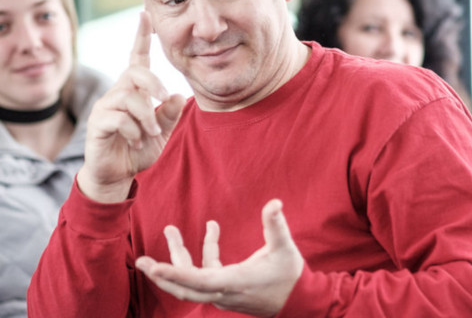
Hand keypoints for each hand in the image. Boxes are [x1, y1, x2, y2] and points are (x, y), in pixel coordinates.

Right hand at [78, 11, 185, 202]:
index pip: (138, 58)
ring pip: (128, 96)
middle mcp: (119, 92)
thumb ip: (170, 114)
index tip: (145, 14)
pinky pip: (117, 117)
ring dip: (146, 116)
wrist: (119, 173)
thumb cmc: (140, 147)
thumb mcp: (163, 131)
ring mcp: (106, 107)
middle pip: (134, 71)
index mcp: (136, 90)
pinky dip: (133, 130)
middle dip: (153, 82)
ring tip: (151, 132)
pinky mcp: (97, 123)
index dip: (141, 37)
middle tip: (165, 98)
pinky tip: (136, 140)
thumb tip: (178, 95)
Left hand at [136, 199, 303, 316]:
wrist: (298, 302)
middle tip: (141, 260)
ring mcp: (223, 293)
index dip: (174, 275)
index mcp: (235, 281)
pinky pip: (206, 273)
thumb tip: (274, 202)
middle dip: (162, 273)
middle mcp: (224, 291)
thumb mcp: (285, 248)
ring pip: (192, 279)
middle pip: (185, 286)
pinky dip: (204, 253)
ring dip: (179, 256)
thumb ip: (276, 225)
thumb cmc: (290, 276)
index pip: (198, 280)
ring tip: (171, 230)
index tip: (153, 268)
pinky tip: (212, 231)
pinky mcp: (226, 290)